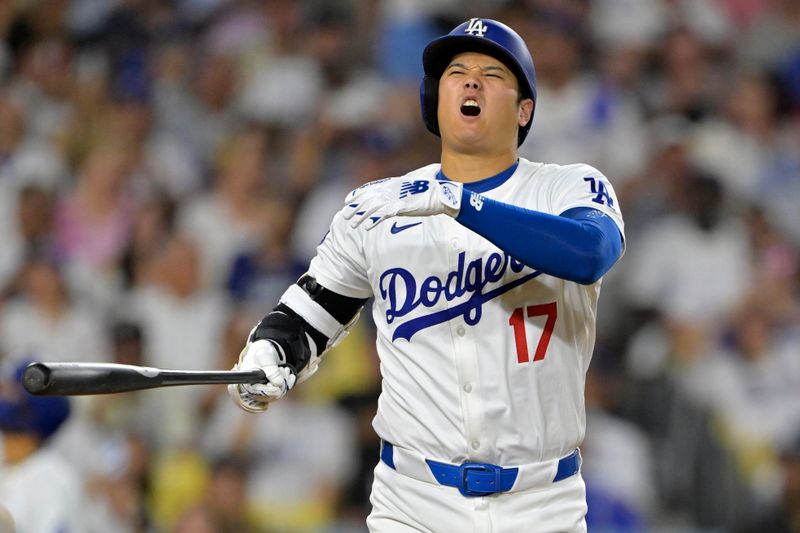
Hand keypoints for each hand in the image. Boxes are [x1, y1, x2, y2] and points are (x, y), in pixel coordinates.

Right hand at [227, 339, 295, 412]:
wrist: (266, 353)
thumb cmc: (261, 353)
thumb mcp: (265, 356)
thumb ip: (271, 368)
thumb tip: (278, 383)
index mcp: (247, 381)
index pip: (257, 392)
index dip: (268, 391)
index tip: (277, 387)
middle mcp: (255, 390)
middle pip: (271, 394)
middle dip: (280, 382)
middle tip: (282, 369)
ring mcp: (264, 392)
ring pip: (279, 393)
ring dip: (285, 380)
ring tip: (284, 368)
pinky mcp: (272, 391)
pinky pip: (284, 391)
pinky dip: (289, 382)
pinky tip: (288, 374)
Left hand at [343, 177, 462, 229]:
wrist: (442, 194)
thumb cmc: (429, 192)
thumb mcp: (413, 188)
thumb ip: (402, 191)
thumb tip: (398, 193)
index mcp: (392, 184)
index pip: (369, 187)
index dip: (357, 194)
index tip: (347, 200)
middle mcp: (391, 190)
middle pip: (367, 198)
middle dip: (355, 207)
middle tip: (345, 216)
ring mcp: (395, 198)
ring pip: (372, 207)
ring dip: (361, 217)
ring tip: (353, 225)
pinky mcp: (400, 207)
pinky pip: (383, 214)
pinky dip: (373, 220)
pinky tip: (367, 227)